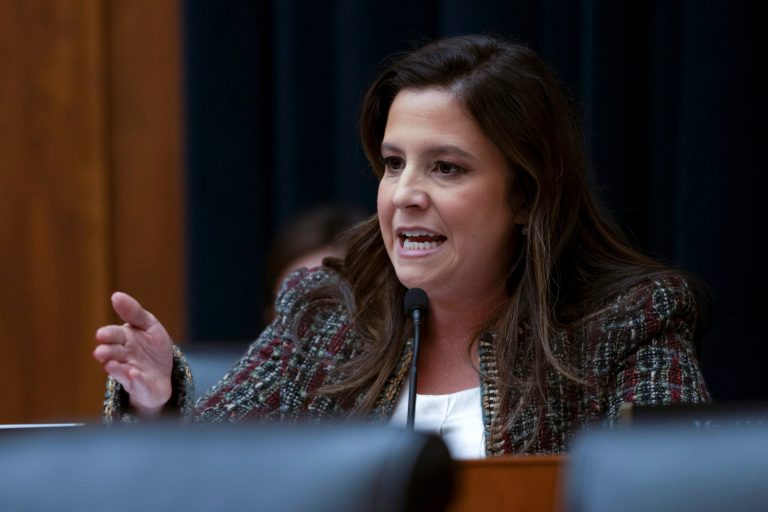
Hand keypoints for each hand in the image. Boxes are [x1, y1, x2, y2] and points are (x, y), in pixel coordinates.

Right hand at [93, 292, 173, 415]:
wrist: (163, 375)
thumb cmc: (152, 348)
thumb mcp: (149, 326)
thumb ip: (134, 312)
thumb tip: (115, 295)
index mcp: (125, 339)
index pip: (114, 335)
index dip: (109, 334)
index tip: (101, 334)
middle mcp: (124, 357)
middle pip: (114, 353)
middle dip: (107, 352)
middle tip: (100, 352)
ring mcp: (131, 373)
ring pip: (121, 371)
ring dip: (116, 368)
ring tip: (110, 365)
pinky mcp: (141, 387)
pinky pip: (138, 384)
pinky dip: (136, 380)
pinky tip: (134, 374)